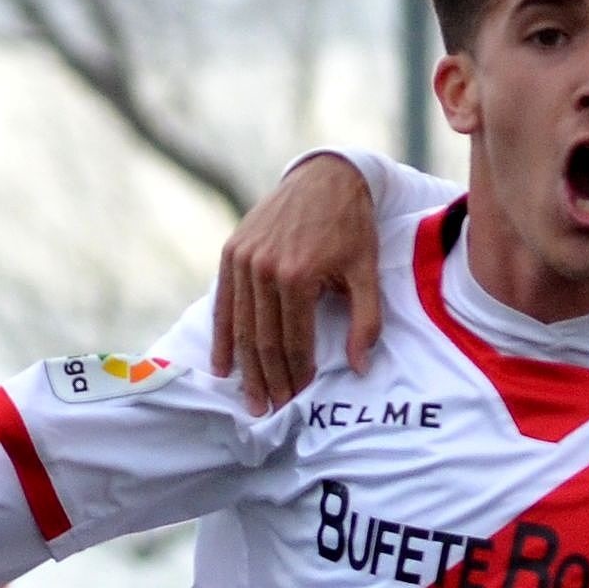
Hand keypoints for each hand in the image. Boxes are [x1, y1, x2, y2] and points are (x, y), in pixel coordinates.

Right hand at [211, 148, 389, 408]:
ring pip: (240, 327)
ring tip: (251, 399)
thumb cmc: (351, 226)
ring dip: (245, 369)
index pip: (293, 341)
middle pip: (262, 340)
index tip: (299, 399)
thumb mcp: (367, 270)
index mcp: (298, 275)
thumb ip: (366, 320)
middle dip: (269, 380)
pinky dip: (221, 337)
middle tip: (271, 411)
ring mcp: (243, 260)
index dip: (297, 374)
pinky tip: (221, 366)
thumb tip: (359, 367)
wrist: (326, 176)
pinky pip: (223, 304)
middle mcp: (264, 270)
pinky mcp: (231, 252)